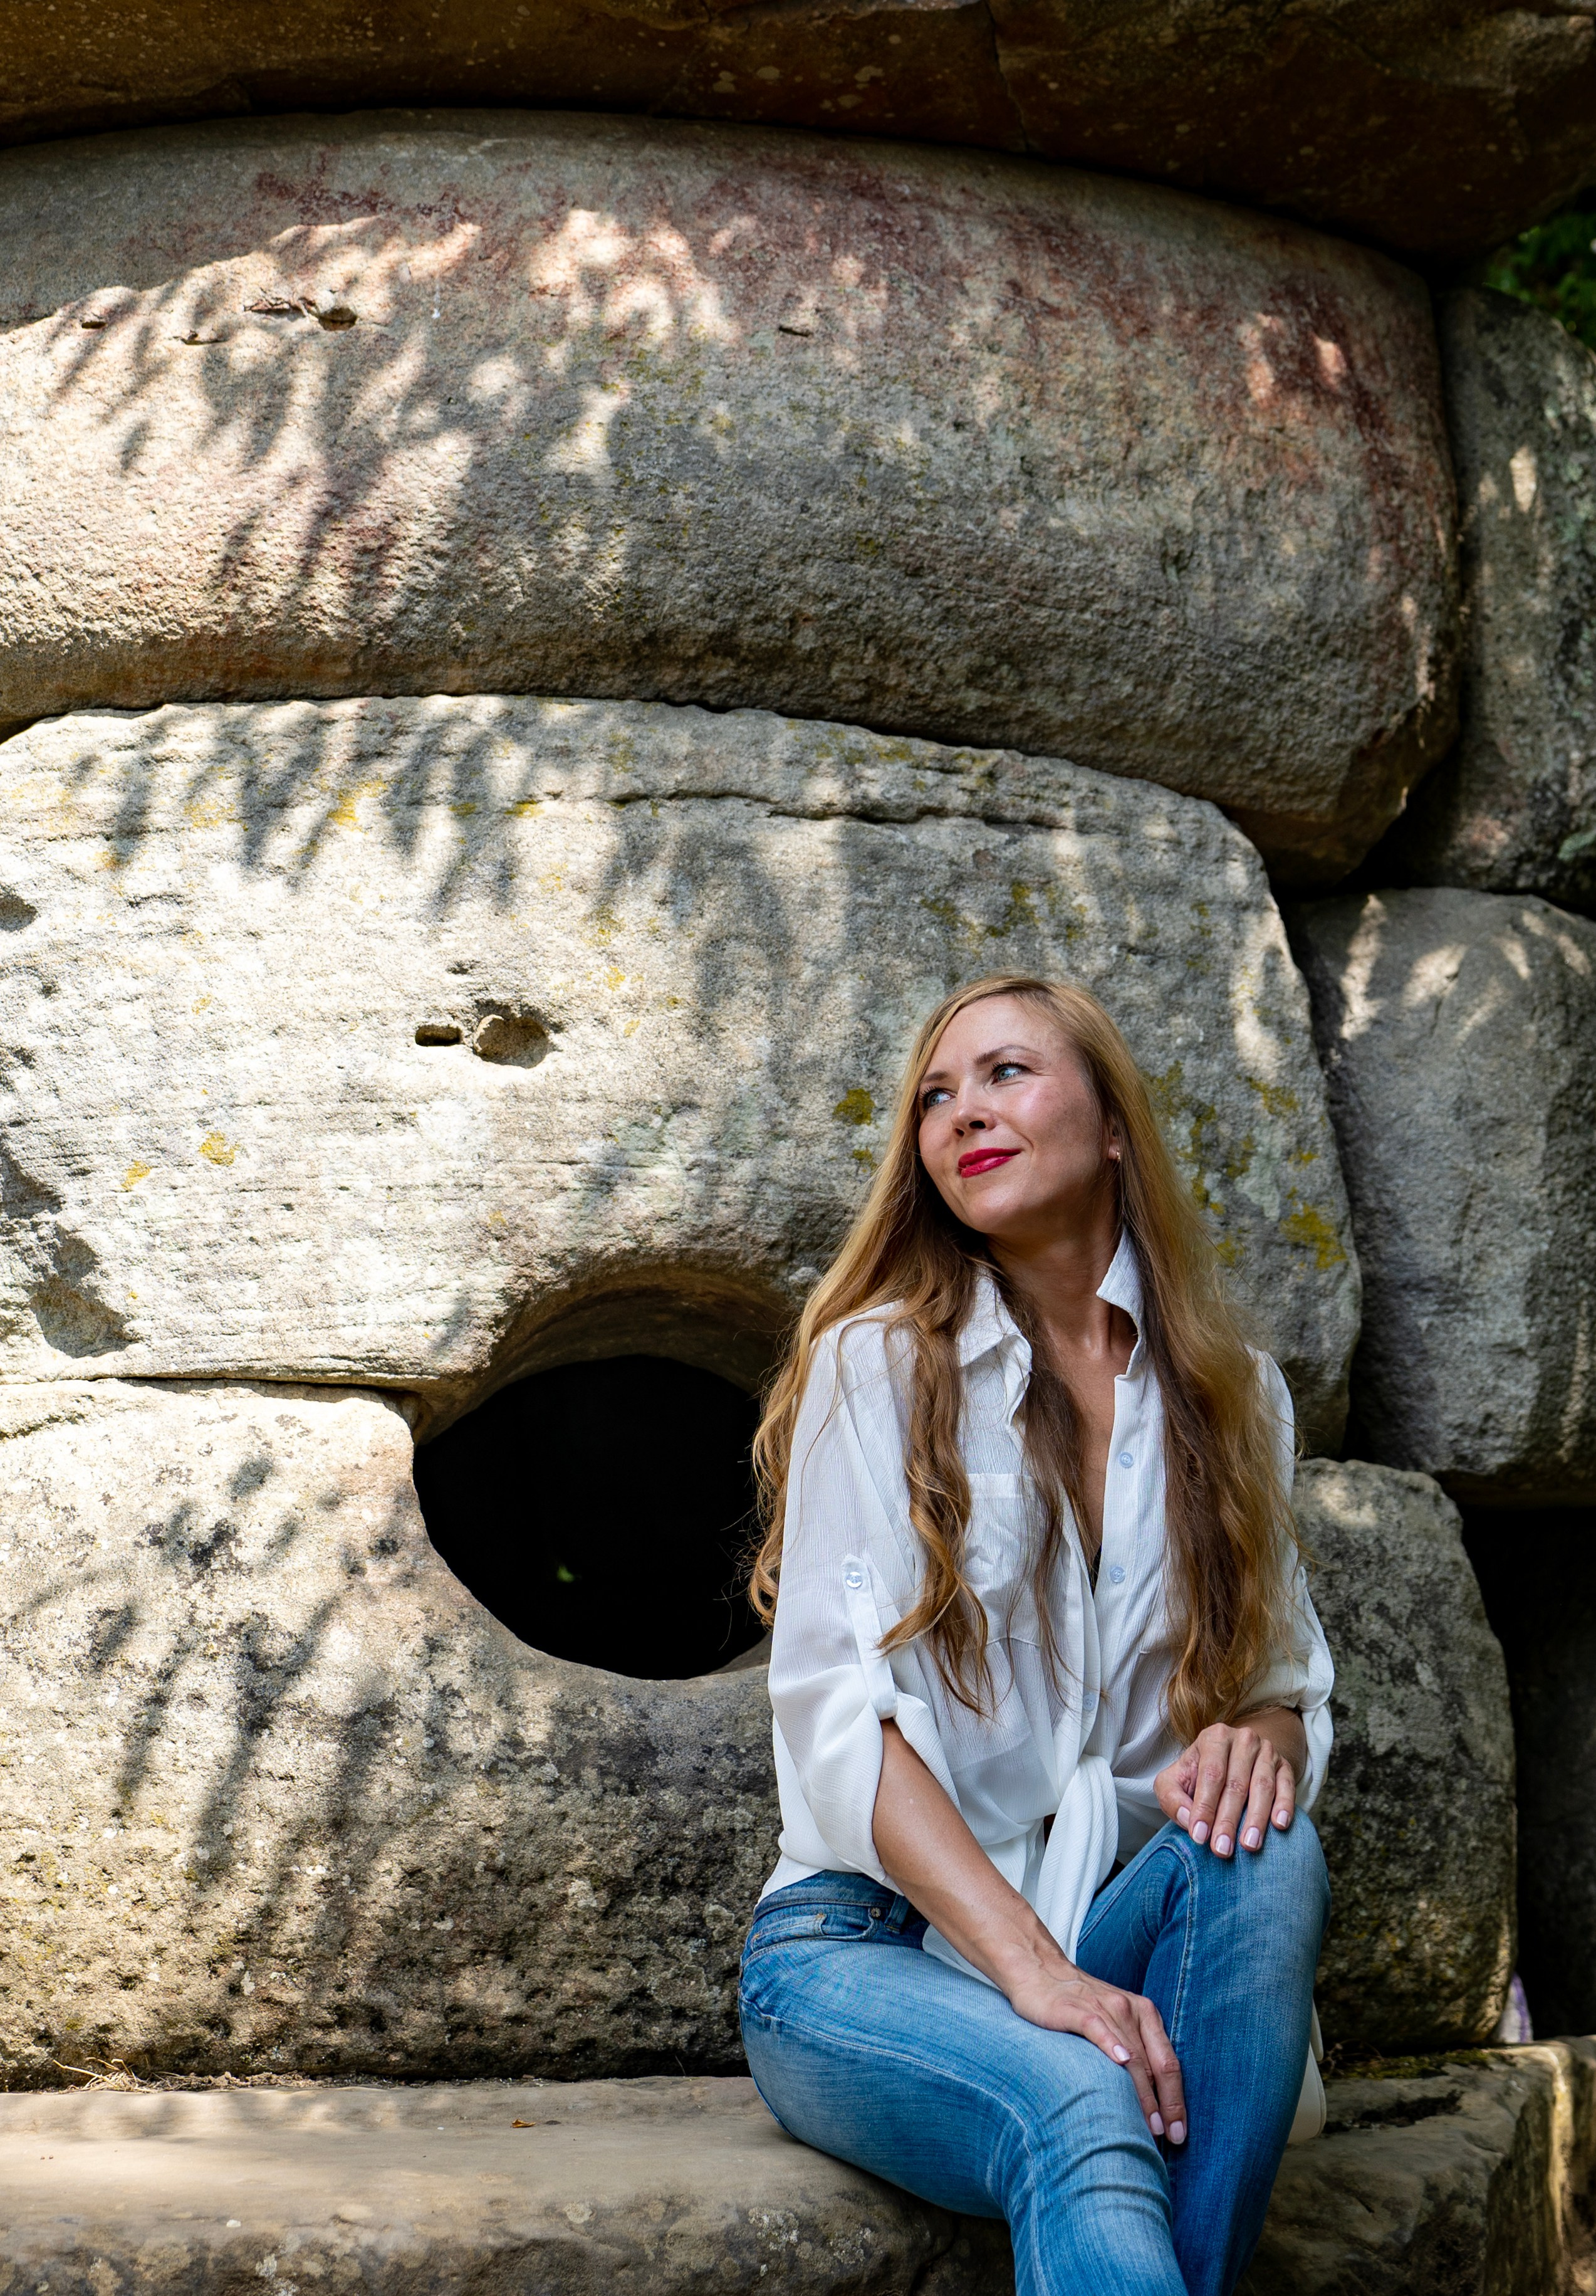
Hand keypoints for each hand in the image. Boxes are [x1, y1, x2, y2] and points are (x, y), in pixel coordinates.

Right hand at [1001, 1956, 1185, 2143]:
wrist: (1039, 1970)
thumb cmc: (1081, 2003)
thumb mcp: (1116, 2020)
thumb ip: (1136, 2049)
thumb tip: (1154, 2100)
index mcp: (1145, 2013)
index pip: (1169, 2063)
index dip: (1176, 2100)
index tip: (1179, 2133)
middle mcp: (1130, 2009)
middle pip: (1154, 2064)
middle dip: (1164, 2104)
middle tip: (1166, 2137)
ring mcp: (1104, 2008)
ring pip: (1131, 2055)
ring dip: (1142, 2093)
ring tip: (1147, 2125)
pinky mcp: (1076, 2009)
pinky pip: (1098, 2028)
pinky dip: (1111, 2046)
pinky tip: (1119, 2064)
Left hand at [1155, 1717, 1296, 1857]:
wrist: (1232, 1759)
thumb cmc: (1199, 1774)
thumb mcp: (1174, 1780)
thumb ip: (1171, 1797)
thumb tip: (1186, 1818)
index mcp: (1213, 1738)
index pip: (1210, 1774)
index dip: (1205, 1807)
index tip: (1199, 1836)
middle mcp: (1242, 1740)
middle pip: (1236, 1783)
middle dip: (1228, 1820)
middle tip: (1222, 1849)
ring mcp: (1266, 1751)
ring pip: (1262, 1786)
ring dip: (1256, 1818)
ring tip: (1249, 1845)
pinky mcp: (1284, 1765)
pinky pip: (1287, 1786)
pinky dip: (1285, 1805)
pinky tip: (1280, 1825)